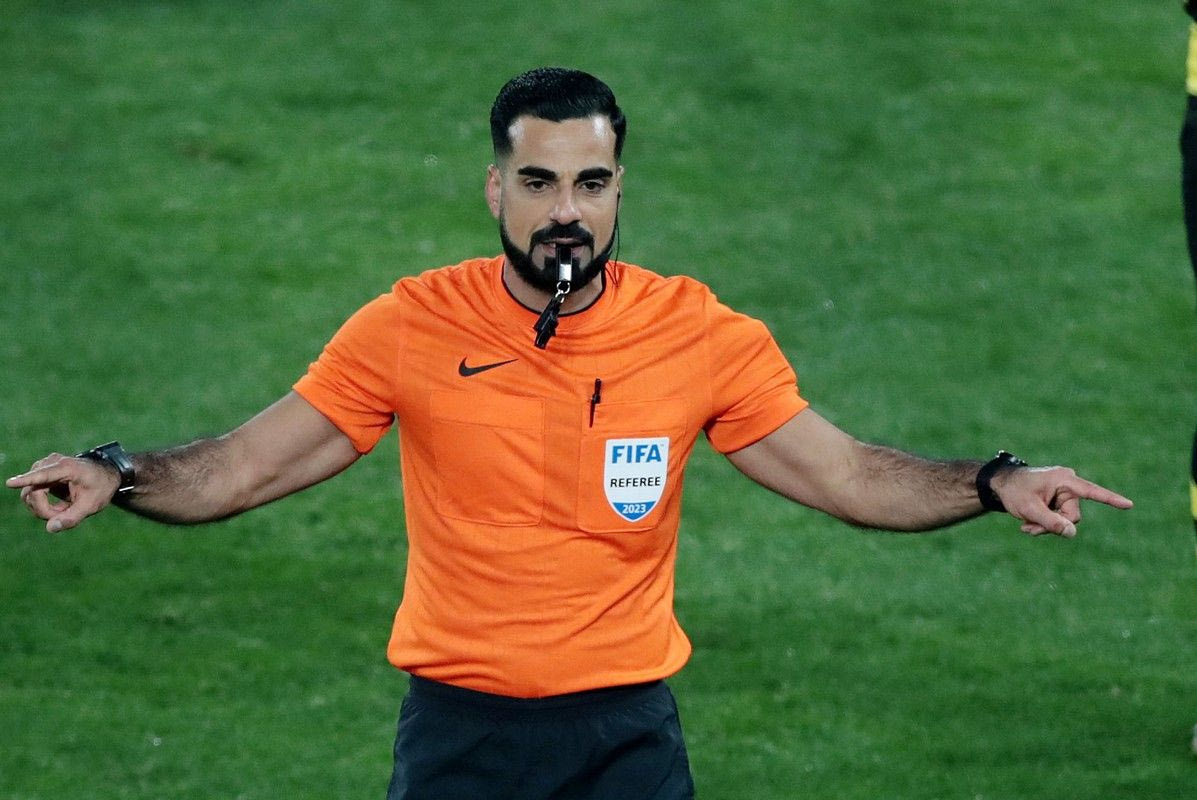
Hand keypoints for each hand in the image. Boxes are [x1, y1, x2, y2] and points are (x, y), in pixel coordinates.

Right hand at [5, 453, 120, 532]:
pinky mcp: (40, 474)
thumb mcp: (91, 505)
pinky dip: (45, 504)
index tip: (9, 483)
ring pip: (29, 495)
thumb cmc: (100, 488)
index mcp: (67, 468)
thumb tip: (50, 528)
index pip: (43, 475)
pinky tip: (61, 506)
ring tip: (66, 509)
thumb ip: (72, 518)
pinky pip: (32, 494)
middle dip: (44, 510)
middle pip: (33, 492)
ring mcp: (43, 467)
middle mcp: (51, 463)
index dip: (25, 480)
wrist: (105, 475)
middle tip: (63, 516)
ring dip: (44, 508)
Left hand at [990, 465, 1132, 537]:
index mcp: (1064, 480)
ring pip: (1066, 521)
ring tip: (1026, 526)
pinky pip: (1060, 519)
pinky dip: (1046, 524)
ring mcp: (1065, 493)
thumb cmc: (1014, 492)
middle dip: (1053, 525)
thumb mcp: (1029, 509)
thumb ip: (1050, 522)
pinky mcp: (1060, 500)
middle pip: (1073, 516)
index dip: (1111, 500)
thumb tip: (1072, 533)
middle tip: (1030, 528)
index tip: (1129, 504)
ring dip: (1047, 527)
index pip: (1091, 492)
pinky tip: (1028, 524)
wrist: (1001, 486)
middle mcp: (1068, 484)